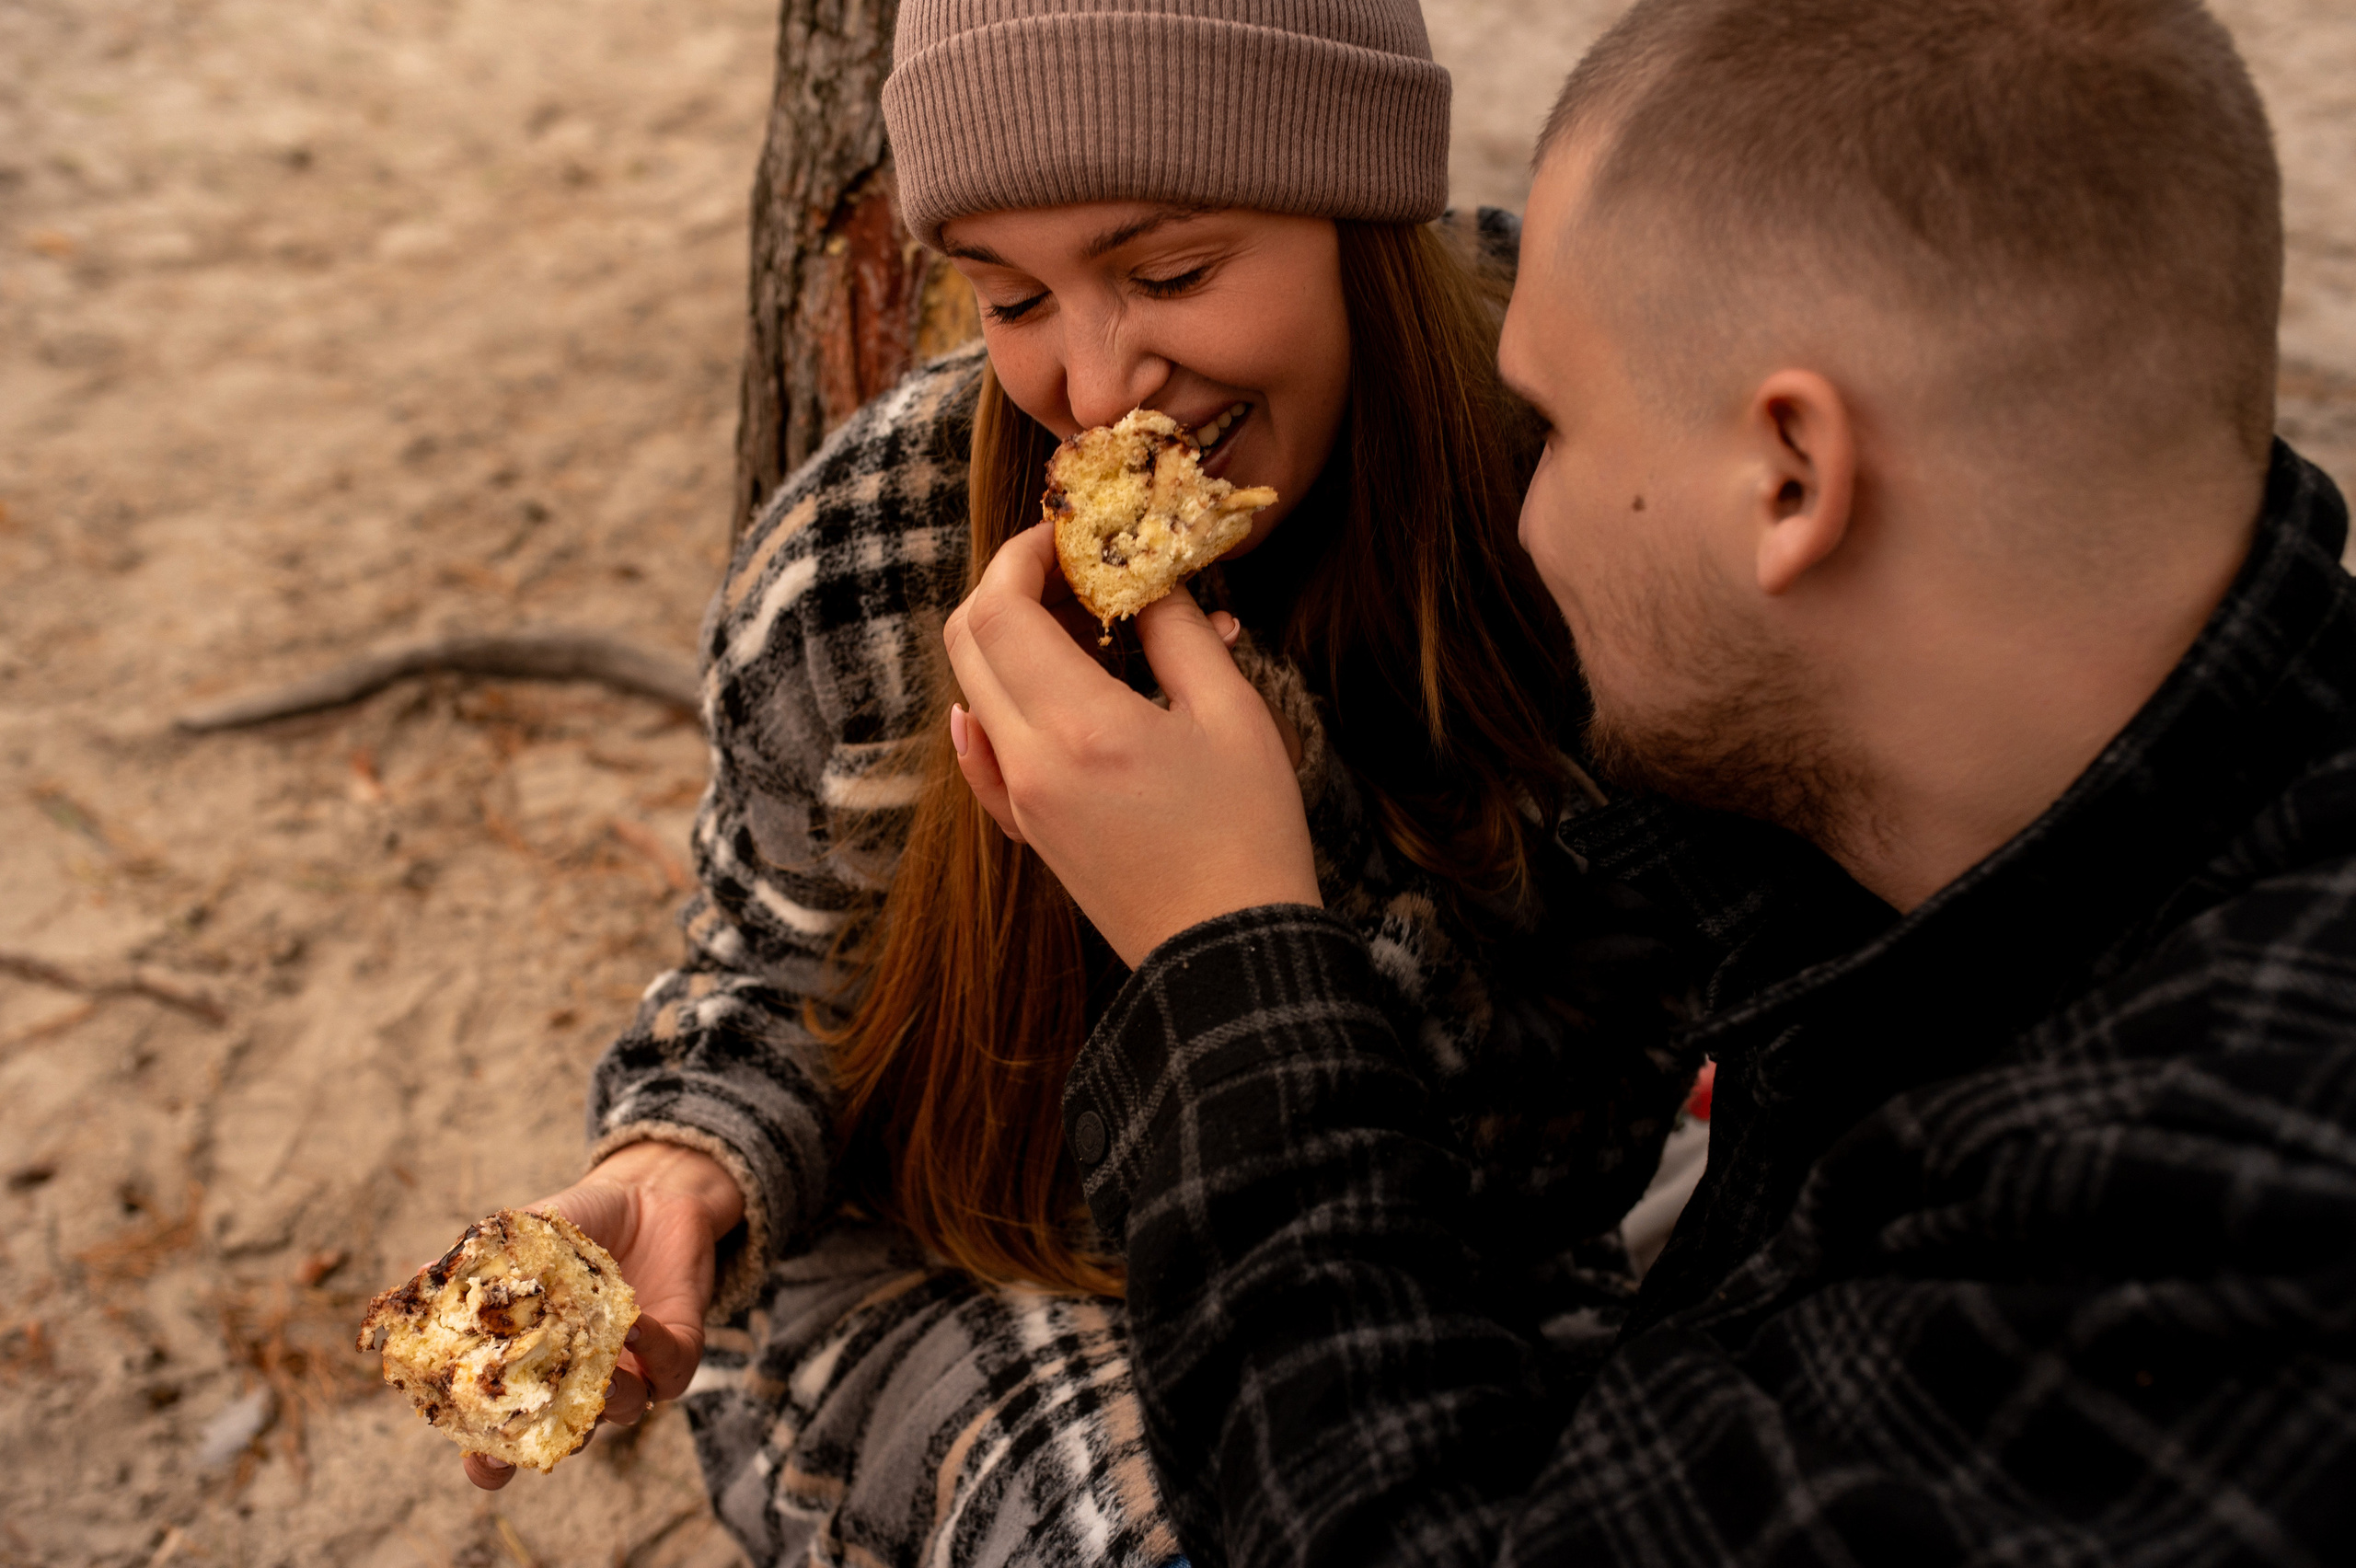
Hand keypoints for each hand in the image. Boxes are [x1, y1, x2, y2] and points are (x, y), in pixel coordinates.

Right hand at [463, 1141, 743, 1489]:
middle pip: (566, 1435)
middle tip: (535, 1438)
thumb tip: (419, 1275)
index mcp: (538, 1364)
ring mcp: (635, 1368)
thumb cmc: (581, 1224)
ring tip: (599, 1370)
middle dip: (549, 1442)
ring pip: (625, 1409)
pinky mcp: (680, 1348)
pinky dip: (656, 1352)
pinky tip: (636, 1322)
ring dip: (611, 1397)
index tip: (481, 1462)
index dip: (493, 1457)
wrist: (652, 1194)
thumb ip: (484, 1260)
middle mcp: (585, 1380)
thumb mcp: (528, 1237)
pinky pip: (673, 1370)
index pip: (509, 1433)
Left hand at [942, 522, 1321, 968]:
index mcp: (1078, 726)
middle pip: (968, 642)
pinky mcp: (1028, 832)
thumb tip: (1147, 578)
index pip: (999, 609)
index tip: (1069, 535)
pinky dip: (996, 707)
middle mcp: (1028, 762)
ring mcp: (1019, 801)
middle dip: (1008, 586)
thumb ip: (1181, 632)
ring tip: (1083, 626)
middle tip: (1073, 571)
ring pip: (974, 690)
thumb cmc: (1249, 835)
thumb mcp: (1233, 714)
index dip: (1021, 555)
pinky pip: (983, 754)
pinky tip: (1037, 694)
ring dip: (1010, 641)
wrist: (1229, 955)